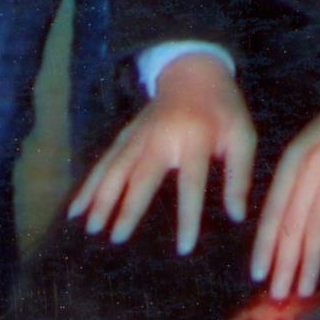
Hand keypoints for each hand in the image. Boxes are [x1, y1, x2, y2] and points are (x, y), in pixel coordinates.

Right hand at [71, 53, 257, 252]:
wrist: (194, 71)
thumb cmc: (223, 110)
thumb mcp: (243, 137)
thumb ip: (239, 176)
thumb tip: (237, 216)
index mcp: (196, 139)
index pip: (191, 184)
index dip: (188, 217)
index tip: (183, 248)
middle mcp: (162, 137)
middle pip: (141, 175)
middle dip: (127, 207)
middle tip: (116, 237)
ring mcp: (139, 135)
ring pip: (115, 168)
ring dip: (100, 197)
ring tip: (90, 226)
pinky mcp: (126, 135)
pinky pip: (104, 161)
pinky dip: (89, 184)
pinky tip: (76, 207)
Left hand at [247, 63, 319, 299]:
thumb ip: (308, 177)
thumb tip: (303, 220)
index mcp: (294, 160)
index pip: (274, 212)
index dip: (265, 246)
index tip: (259, 274)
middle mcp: (308, 166)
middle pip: (291, 224)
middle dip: (283, 262)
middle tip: (277, 294)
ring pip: (315, 225)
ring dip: (308, 260)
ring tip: (302, 288)